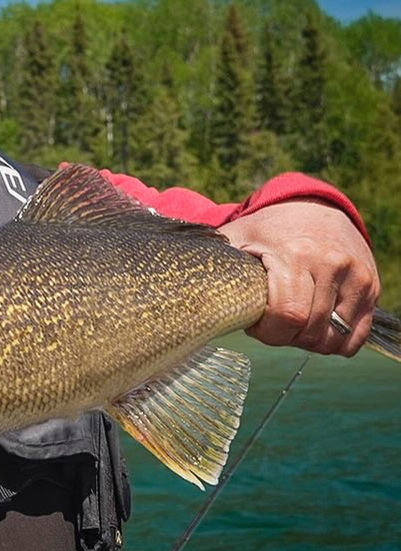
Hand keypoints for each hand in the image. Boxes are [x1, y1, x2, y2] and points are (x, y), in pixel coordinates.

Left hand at [219, 199, 379, 355]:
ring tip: (290, 321)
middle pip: (309, 331)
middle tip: (270, 323)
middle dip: (284, 337)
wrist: (313, 208)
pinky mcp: (371, 287)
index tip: (255, 324)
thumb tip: (180, 287)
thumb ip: (212, 262)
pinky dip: (333, 342)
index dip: (267, 332)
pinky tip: (313, 326)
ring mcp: (357, 276)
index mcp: (295, 254)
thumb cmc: (266, 231)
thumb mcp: (236, 239)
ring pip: (333, 339)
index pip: (287, 316)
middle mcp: (331, 264)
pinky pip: (355, 337)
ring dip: (307, 341)